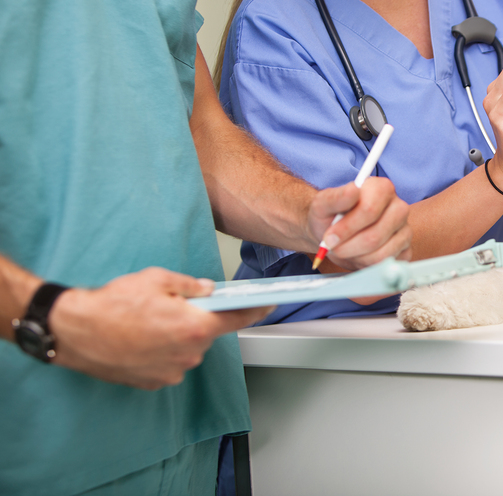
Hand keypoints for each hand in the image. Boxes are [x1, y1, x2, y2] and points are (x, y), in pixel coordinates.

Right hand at [49, 267, 273, 389]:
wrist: (75, 331)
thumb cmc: (112, 304)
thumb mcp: (156, 279)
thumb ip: (190, 286)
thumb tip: (208, 290)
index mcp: (195, 327)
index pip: (237, 318)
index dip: (256, 310)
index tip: (268, 305)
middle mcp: (189, 354)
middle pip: (208, 333)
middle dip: (197, 319)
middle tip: (171, 306)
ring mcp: (172, 371)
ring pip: (188, 348)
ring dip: (177, 336)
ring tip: (148, 323)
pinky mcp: (154, 382)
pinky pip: (170, 362)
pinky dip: (162, 351)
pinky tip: (141, 339)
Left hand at [309, 177, 411, 269]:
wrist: (335, 236)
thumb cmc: (330, 217)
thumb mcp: (323, 204)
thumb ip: (335, 197)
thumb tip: (353, 190)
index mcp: (382, 189)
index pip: (370, 210)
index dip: (347, 227)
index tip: (330, 236)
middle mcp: (398, 208)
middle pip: (375, 235)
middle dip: (349, 246)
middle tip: (334, 247)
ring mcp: (405, 230)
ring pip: (382, 253)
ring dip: (356, 256)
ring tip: (346, 249)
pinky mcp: (406, 250)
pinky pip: (387, 264)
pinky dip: (367, 265)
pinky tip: (358, 255)